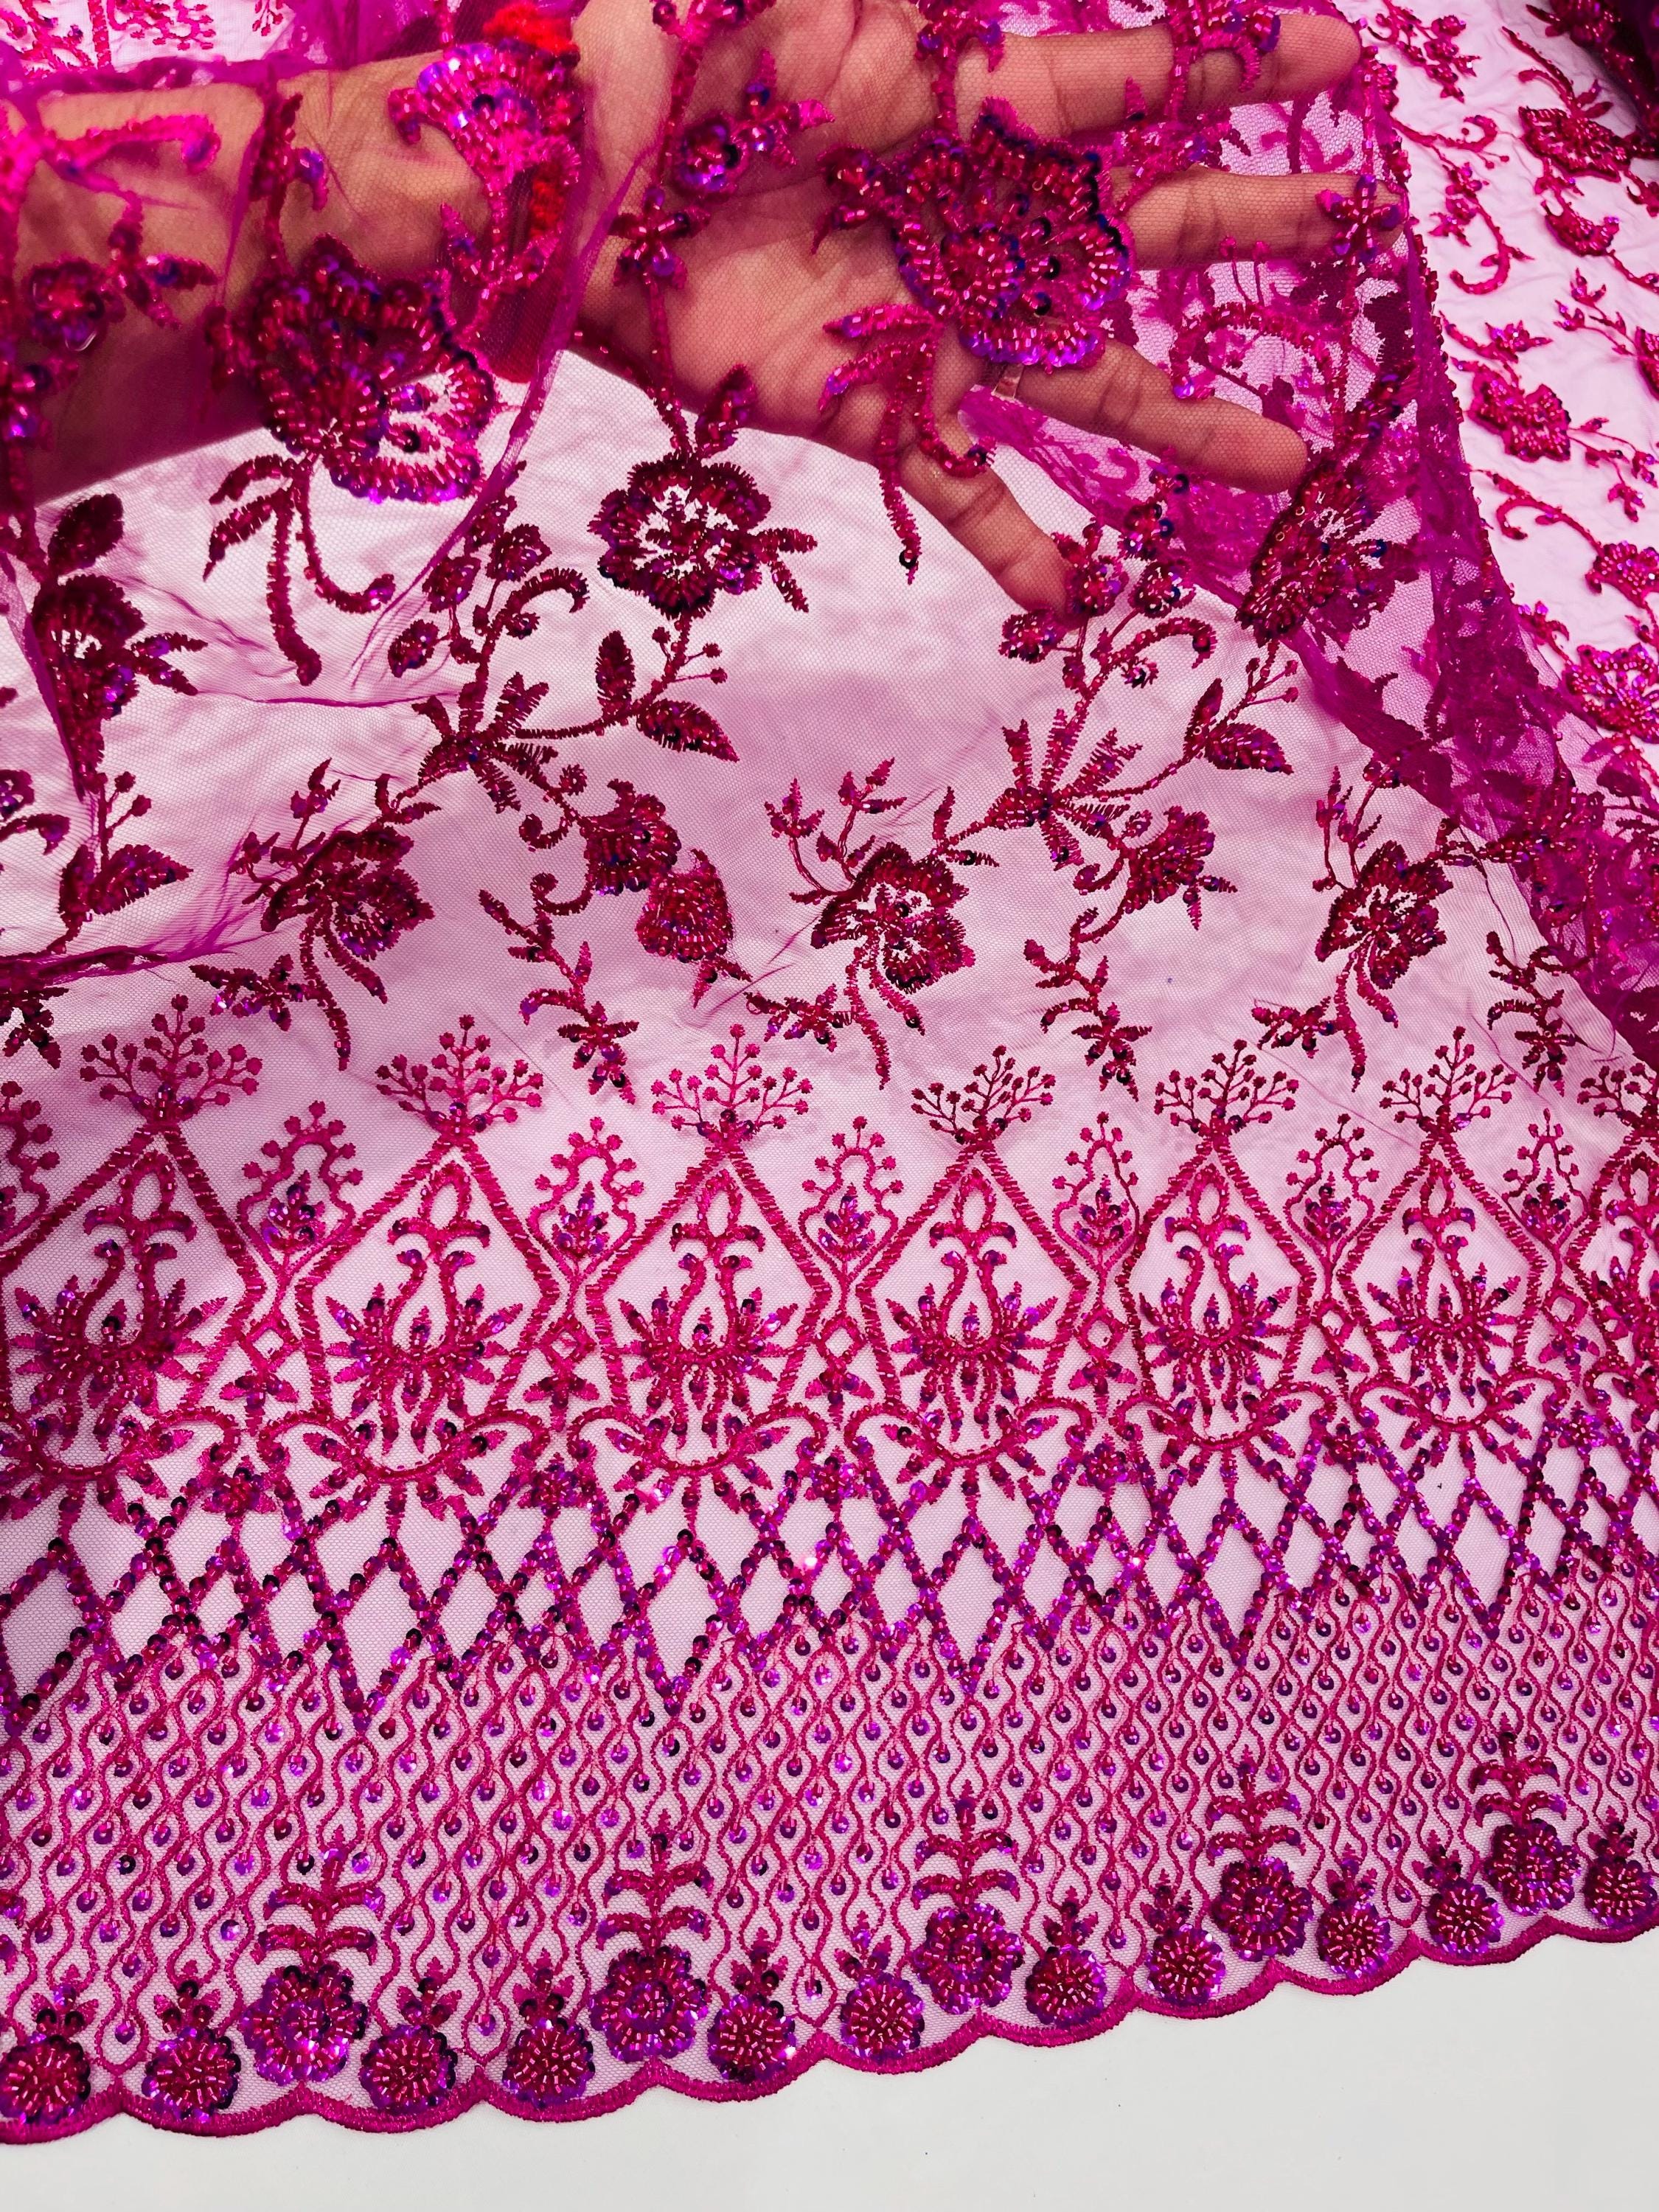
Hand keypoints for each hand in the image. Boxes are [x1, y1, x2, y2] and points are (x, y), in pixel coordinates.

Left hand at [567, 0, 1367, 608]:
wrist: (545, 203)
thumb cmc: (634, 68)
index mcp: (951, 101)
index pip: (1119, 83)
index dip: (1229, 73)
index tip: (1340, 64)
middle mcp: (962, 222)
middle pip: (1135, 234)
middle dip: (1245, 229)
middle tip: (1350, 232)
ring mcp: (924, 328)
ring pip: (1084, 385)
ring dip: (1188, 426)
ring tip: (1291, 464)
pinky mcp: (864, 414)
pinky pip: (956, 487)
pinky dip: (1013, 545)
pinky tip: (1077, 599)